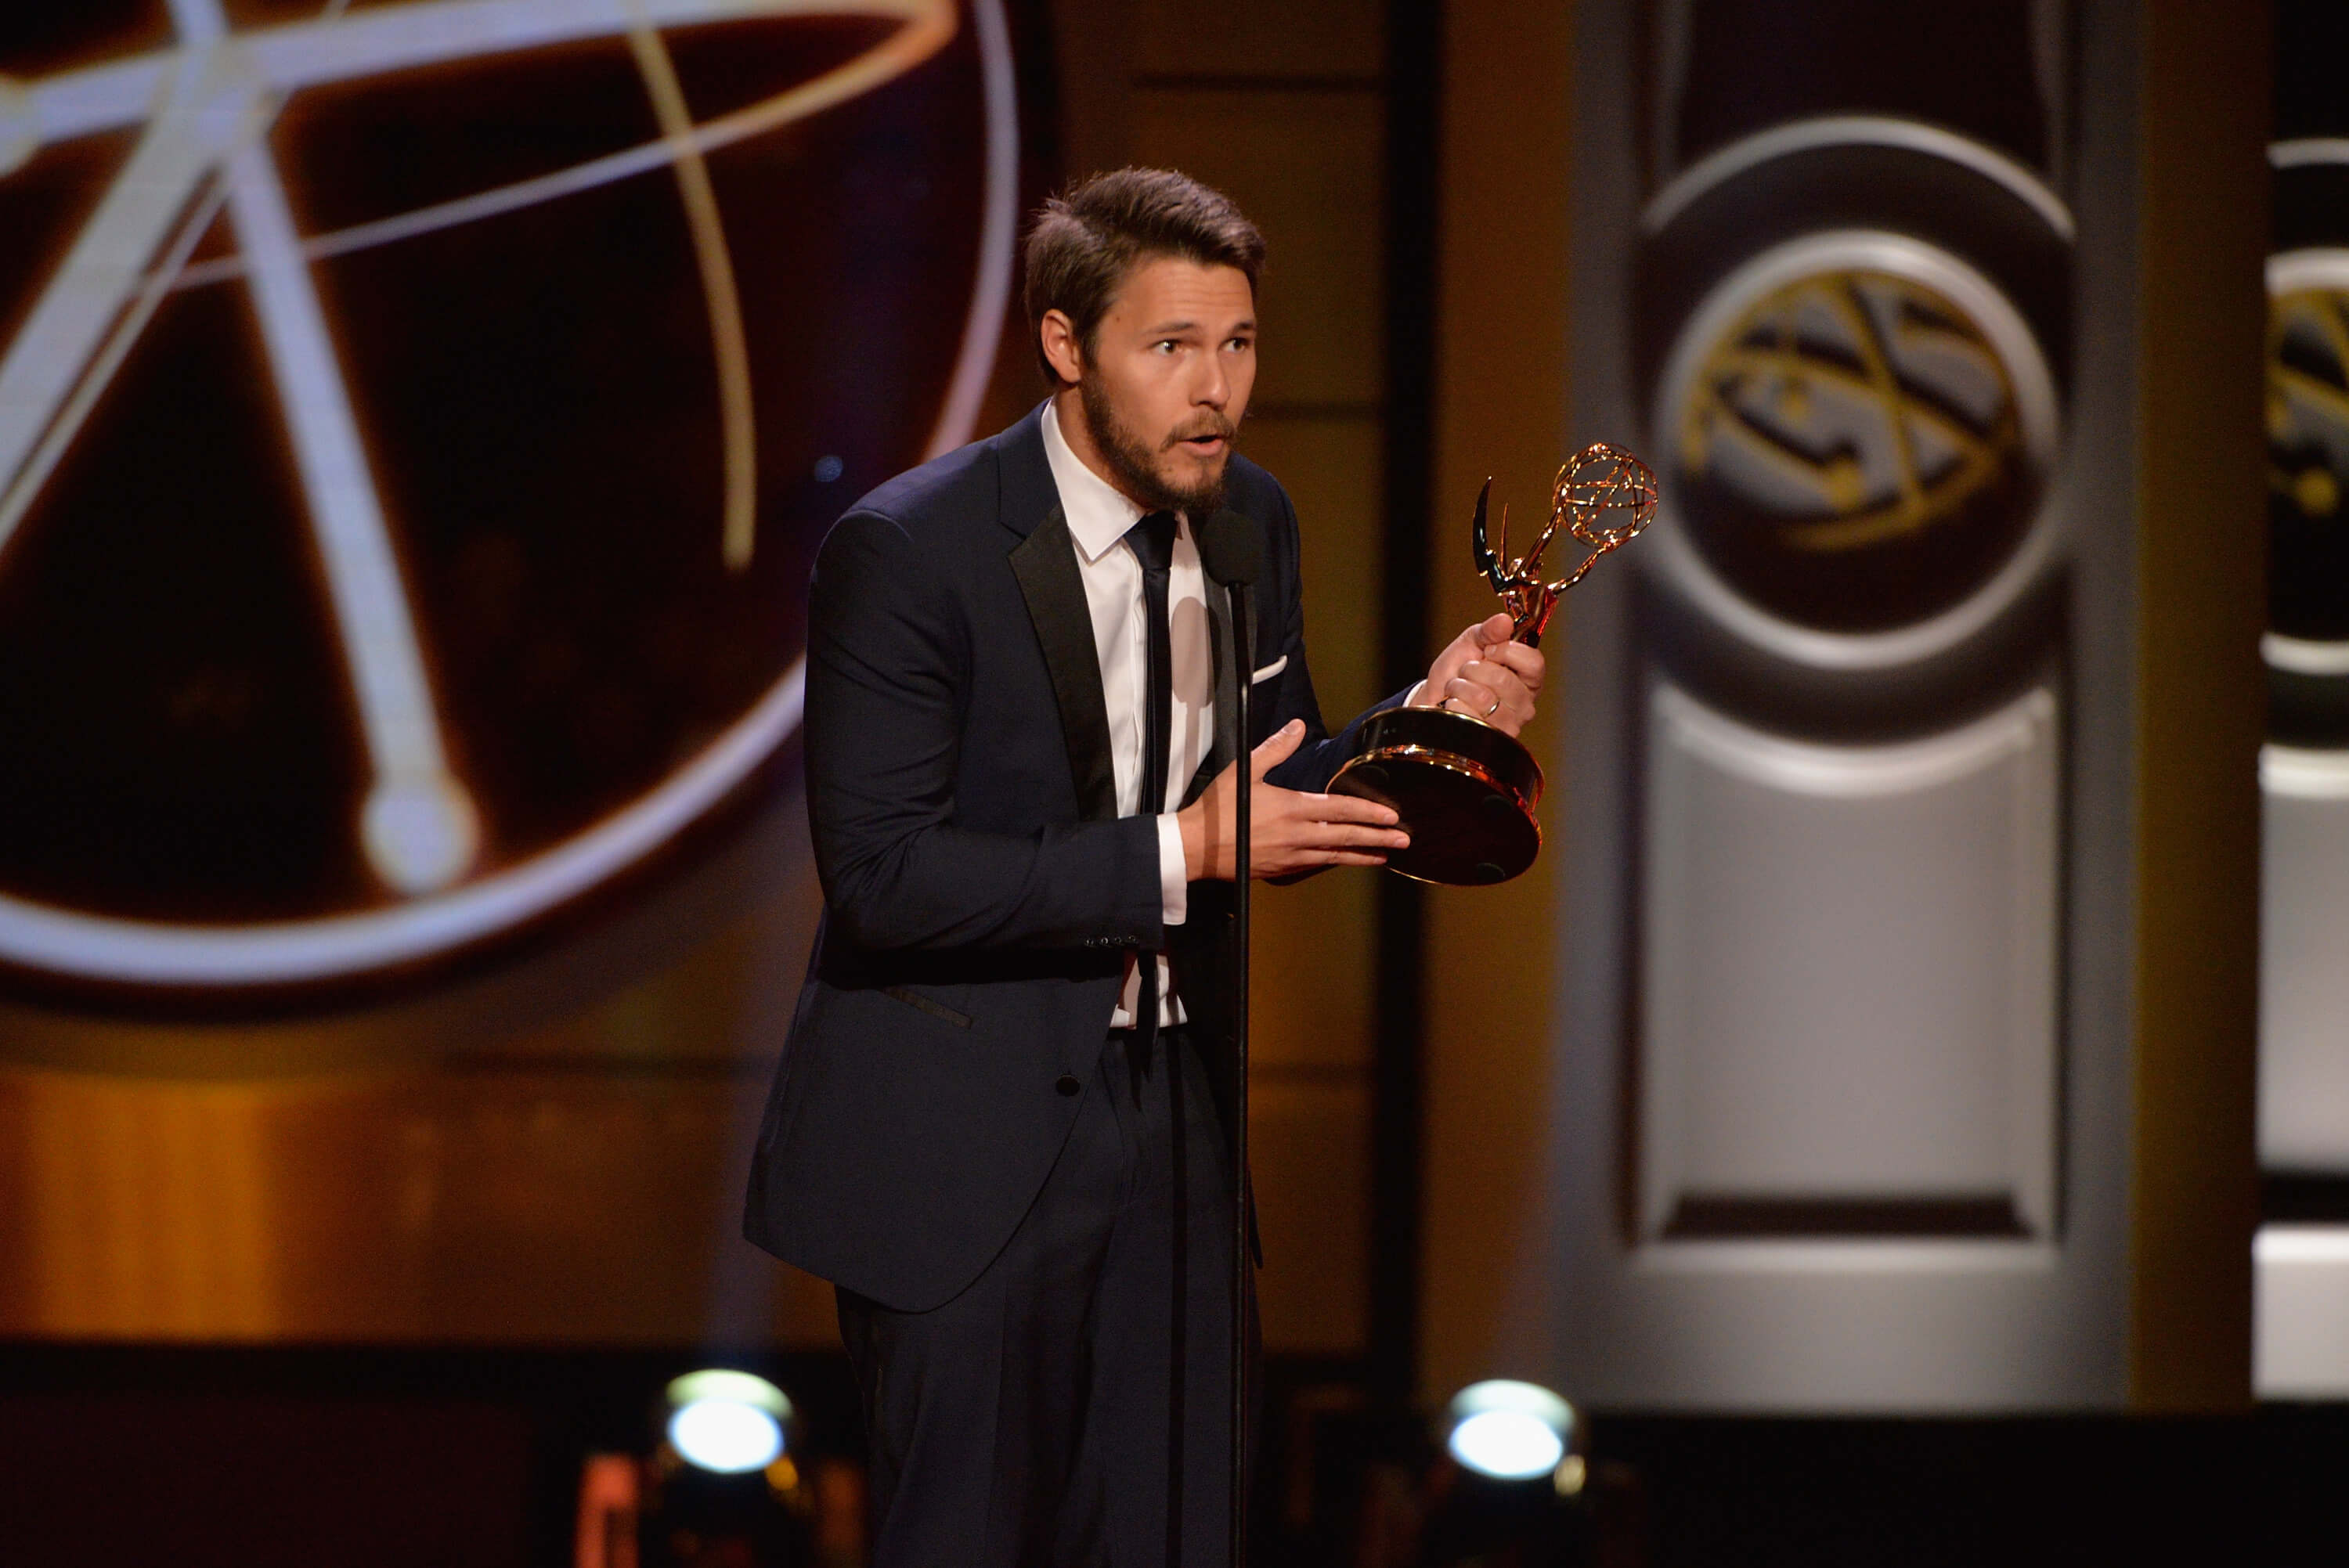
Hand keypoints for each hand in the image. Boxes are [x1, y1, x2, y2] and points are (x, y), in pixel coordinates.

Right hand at [1180, 720, 1407, 879]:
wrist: (1196, 848)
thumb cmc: (1218, 809)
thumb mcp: (1246, 771)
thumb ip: (1275, 748)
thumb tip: (1297, 726)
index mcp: (1292, 808)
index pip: (1341, 810)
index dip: (1369, 813)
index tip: (1391, 816)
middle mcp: (1298, 835)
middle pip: (1347, 836)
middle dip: (1379, 838)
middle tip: (1404, 840)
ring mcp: (1291, 856)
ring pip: (1336, 856)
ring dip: (1363, 855)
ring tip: (1386, 856)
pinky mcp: (1282, 869)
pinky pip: (1317, 865)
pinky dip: (1336, 862)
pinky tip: (1347, 861)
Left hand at [1409, 611, 1542, 735]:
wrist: (1433, 699)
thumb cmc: (1457, 672)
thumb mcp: (1471, 644)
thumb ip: (1489, 632)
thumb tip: (1504, 620)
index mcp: (1527, 678)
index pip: (1534, 663)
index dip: (1508, 652)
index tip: (1489, 651)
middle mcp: (1524, 704)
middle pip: (1504, 680)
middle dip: (1474, 669)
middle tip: (1466, 672)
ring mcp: (1508, 725)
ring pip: (1484, 698)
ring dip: (1460, 687)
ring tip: (1458, 688)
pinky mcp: (1489, 740)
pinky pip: (1468, 715)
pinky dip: (1452, 705)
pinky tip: (1453, 707)